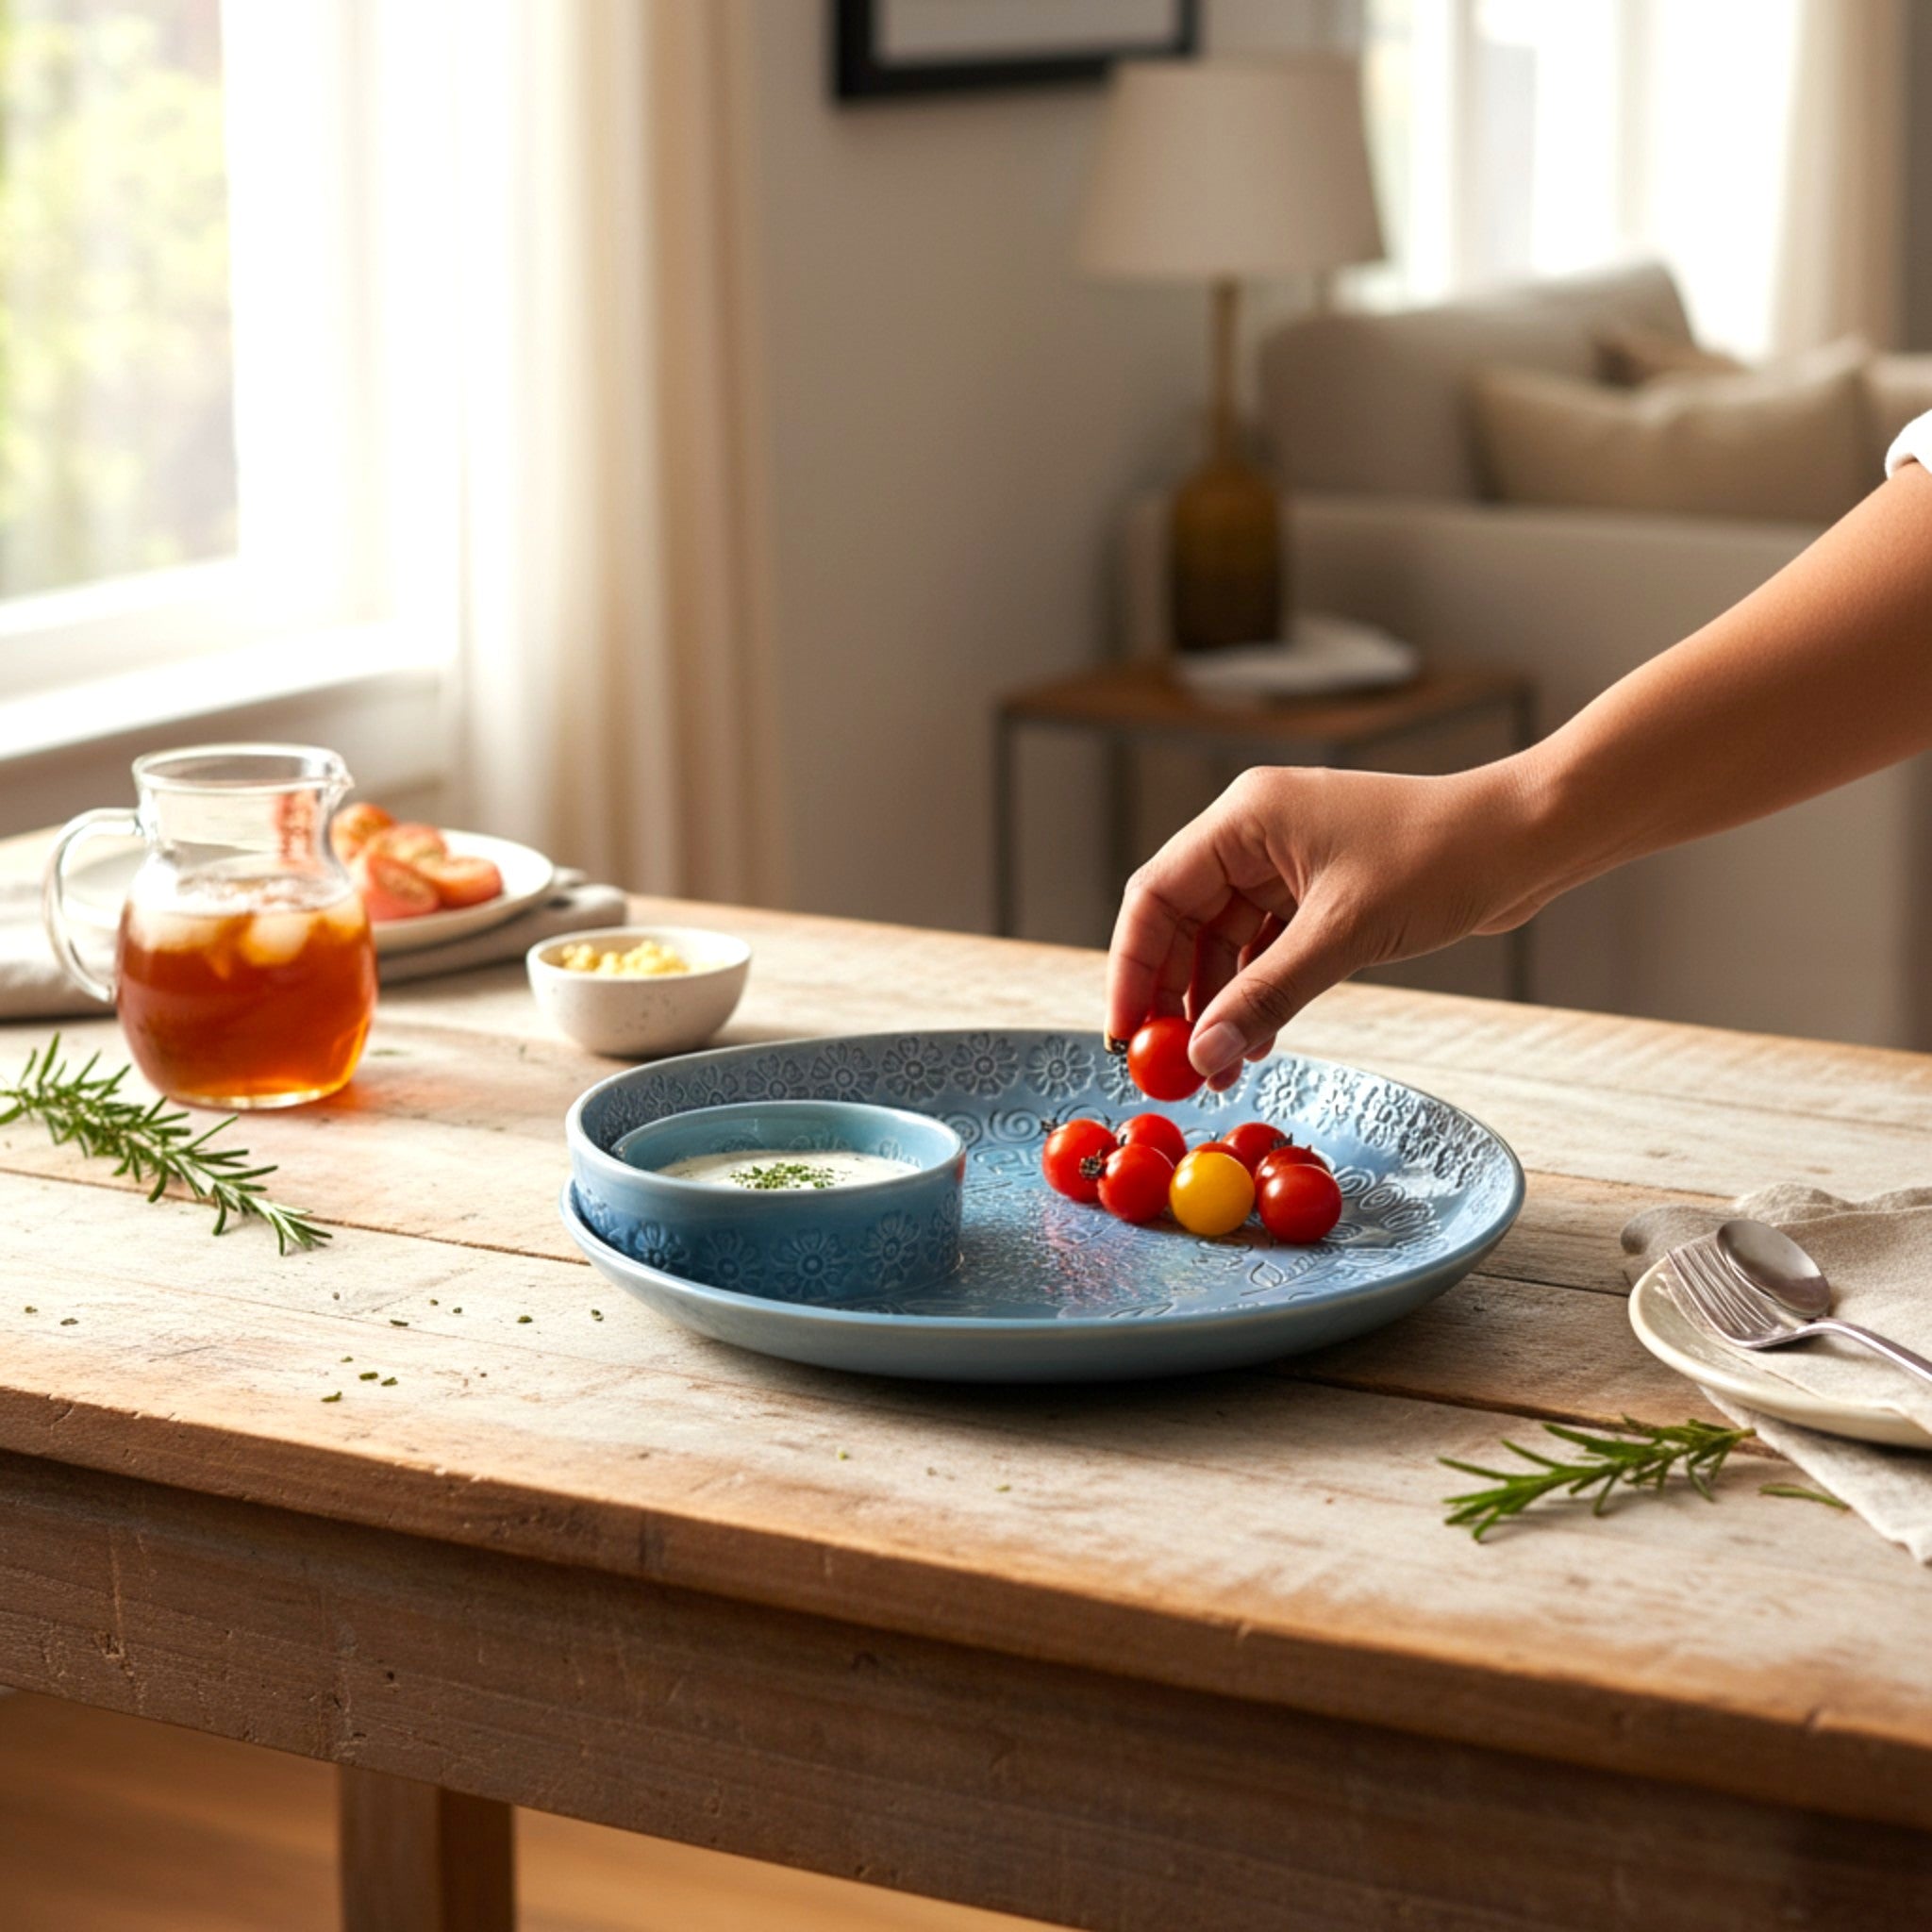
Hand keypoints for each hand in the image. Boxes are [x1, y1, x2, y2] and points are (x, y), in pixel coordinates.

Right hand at [1105, 761, 1548, 1081]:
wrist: (1529, 839)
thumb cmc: (1441, 858)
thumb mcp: (1344, 934)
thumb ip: (1266, 997)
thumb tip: (1202, 1057)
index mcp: (1245, 818)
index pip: (1155, 895)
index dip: (1131, 968)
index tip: (1124, 1033)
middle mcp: (1255, 834)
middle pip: (1183, 923)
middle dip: (1174, 997)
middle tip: (1169, 1066)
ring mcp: (1288, 863)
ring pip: (1225, 944)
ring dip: (1219, 1005)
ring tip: (1220, 1069)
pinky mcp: (1320, 893)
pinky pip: (1266, 950)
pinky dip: (1258, 995)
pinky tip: (1257, 1043)